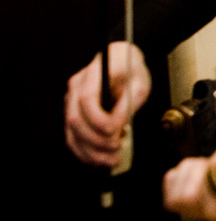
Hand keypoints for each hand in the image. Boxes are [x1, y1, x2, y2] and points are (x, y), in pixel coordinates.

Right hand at [65, 42, 150, 167]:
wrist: (122, 60)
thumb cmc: (132, 70)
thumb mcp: (139, 84)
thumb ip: (128, 104)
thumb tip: (117, 127)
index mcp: (94, 73)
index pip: (87, 99)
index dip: (99, 121)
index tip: (116, 133)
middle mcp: (77, 86)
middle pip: (76, 119)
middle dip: (95, 141)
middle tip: (116, 152)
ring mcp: (71, 98)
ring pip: (71, 131)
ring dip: (89, 151)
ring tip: (110, 160)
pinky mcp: (73, 111)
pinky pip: (72, 135)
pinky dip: (84, 151)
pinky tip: (99, 159)